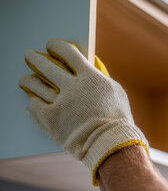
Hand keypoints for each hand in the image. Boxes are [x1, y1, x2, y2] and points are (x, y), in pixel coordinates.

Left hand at [18, 39, 148, 185]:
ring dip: (28, 79)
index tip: (52, 46)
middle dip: (35, 58)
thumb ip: (102, 75)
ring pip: (34, 84)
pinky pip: (34, 106)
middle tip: (31, 56)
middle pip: (45, 65)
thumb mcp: (116, 92)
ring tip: (27, 79)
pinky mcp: (51, 120)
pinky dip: (33, 103)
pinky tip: (34, 101)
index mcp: (90, 77)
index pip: (67, 51)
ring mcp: (60, 104)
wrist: (112, 144)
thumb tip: (91, 62)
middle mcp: (73, 87)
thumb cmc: (117, 119)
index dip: (56, 46)